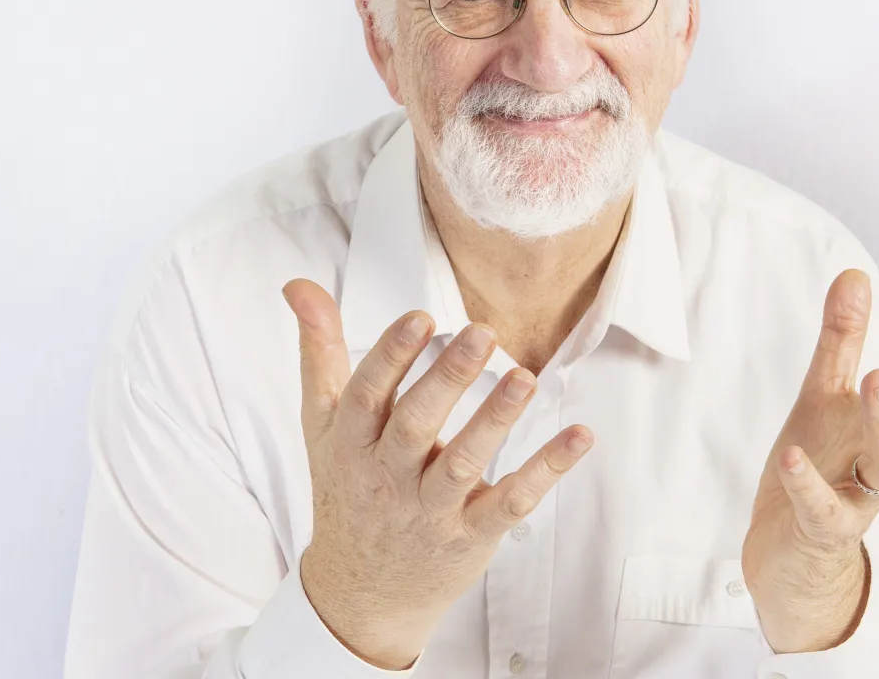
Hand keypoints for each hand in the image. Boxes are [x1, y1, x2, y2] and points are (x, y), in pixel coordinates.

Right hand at [282, 279, 593, 669]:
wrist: (359, 593)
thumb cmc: (347, 488)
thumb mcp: (322, 424)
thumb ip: (320, 352)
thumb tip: (300, 285)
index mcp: (351, 444)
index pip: (367, 396)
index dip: (391, 356)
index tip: (420, 317)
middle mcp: (388, 478)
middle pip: (415, 426)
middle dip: (448, 379)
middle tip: (483, 332)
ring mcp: (430, 511)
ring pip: (461, 464)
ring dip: (495, 420)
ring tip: (525, 377)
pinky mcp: (471, 536)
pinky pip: (510, 503)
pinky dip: (546, 471)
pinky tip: (579, 437)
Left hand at [741, 269, 878, 652]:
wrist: (789, 546)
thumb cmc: (819, 461)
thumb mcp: (825, 393)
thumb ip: (843, 339)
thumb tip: (856, 273)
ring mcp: (862, 496)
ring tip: (875, 377)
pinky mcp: (826, 528)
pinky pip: (823, 507)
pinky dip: (809, 482)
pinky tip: (791, 456)